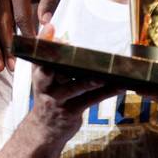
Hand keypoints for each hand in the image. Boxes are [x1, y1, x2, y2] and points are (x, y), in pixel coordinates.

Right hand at [0, 0, 85, 71]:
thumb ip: (50, 0)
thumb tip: (44, 23)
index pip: (19, 16)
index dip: (24, 36)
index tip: (30, 53)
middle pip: (1, 23)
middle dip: (6, 45)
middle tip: (11, 66)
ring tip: (2, 67)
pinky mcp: (2, 2)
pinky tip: (0, 56)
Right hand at [25, 25, 119, 155]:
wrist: (44, 130)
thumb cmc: (48, 96)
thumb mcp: (43, 76)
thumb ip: (48, 54)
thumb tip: (51, 27)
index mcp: (38, 73)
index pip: (38, 54)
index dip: (43, 41)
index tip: (50, 27)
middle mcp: (45, 86)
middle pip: (50, 71)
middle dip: (60, 60)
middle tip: (70, 47)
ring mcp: (58, 100)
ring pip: (74, 87)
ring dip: (89, 81)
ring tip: (103, 74)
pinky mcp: (72, 112)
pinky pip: (90, 100)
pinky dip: (106, 93)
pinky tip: (119, 86)